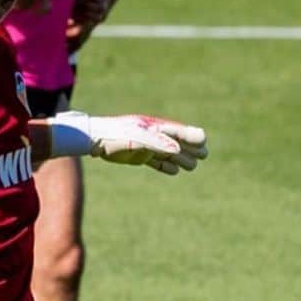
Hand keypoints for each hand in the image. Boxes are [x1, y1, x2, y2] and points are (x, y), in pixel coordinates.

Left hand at [93, 115, 207, 174]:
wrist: (95, 140)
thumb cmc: (117, 136)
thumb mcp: (137, 139)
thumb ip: (157, 143)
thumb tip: (177, 149)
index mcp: (155, 128)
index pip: (178, 131)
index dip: (191, 136)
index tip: (203, 141)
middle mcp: (153, 136)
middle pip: (176, 142)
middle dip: (190, 148)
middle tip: (205, 155)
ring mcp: (145, 146)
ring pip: (168, 154)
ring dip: (181, 159)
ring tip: (193, 166)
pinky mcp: (137, 156)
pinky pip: (155, 162)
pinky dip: (165, 166)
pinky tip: (174, 171)